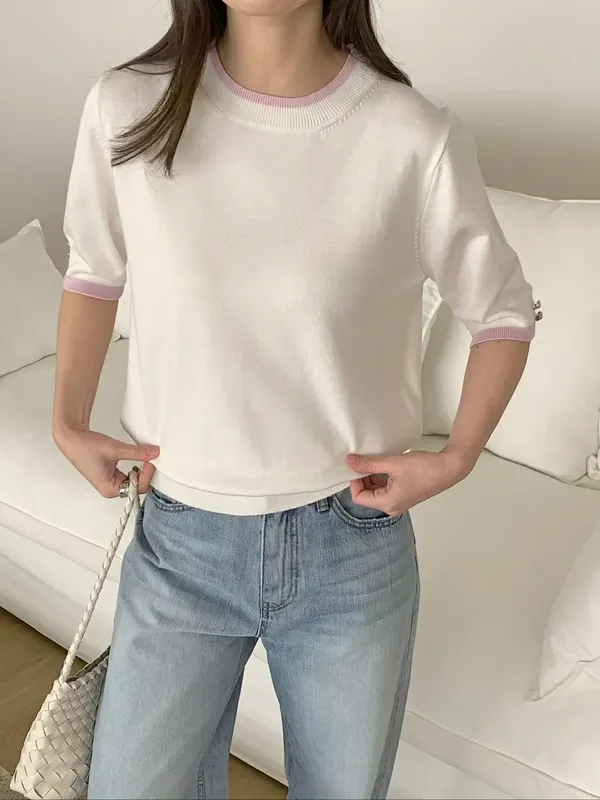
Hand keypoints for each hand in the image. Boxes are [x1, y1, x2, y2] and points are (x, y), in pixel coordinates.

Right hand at [54, 427, 159, 497]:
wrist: (73, 438)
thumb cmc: (85, 447)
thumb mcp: (115, 449)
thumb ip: (136, 452)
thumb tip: (154, 453)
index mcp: (110, 489)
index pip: (138, 488)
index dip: (147, 474)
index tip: (151, 460)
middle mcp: (111, 489)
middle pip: (138, 487)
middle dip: (146, 473)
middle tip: (150, 458)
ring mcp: (112, 483)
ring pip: (135, 481)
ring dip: (141, 470)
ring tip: (143, 458)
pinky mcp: (112, 475)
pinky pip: (130, 476)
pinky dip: (136, 468)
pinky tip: (138, 460)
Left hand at [346, 447, 475, 515]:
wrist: (449, 468)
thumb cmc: (424, 468)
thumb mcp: (393, 463)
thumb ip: (369, 464)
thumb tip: (349, 461)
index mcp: (387, 503)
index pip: (358, 497)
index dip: (354, 480)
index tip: (356, 464)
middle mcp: (391, 507)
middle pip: (366, 495)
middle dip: (362, 478)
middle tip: (364, 460)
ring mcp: (398, 502)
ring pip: (375, 491)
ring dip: (372, 476)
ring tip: (375, 461)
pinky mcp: (404, 495)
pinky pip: (385, 488)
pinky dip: (381, 477)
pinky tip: (384, 465)